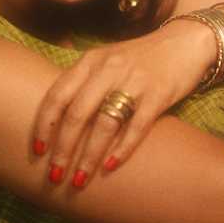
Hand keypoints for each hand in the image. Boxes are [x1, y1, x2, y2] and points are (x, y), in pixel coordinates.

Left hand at [31, 18, 215, 187]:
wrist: (185, 42)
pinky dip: (122, 149)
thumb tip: (55, 116)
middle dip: (63, 148)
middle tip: (54, 175)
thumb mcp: (106, 60)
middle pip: (78, 113)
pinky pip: (136, 126)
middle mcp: (109, 69)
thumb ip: (83, 81)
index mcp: (91, 61)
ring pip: (105, 123)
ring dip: (89, 155)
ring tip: (79, 180)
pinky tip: (110, 168)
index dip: (44, 124)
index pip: (58, 94)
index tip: (38, 150)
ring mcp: (135, 81)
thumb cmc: (140, 57)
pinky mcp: (159, 94)